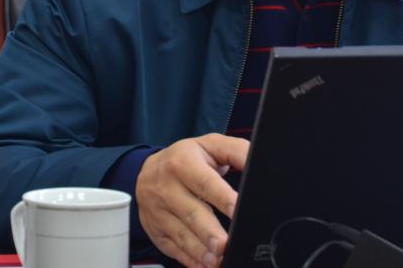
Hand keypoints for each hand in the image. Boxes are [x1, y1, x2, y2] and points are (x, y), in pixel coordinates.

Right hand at [135, 133, 248, 267]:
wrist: (144, 171)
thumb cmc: (185, 159)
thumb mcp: (210, 145)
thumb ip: (237, 151)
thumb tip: (258, 163)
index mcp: (184, 163)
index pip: (205, 182)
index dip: (222, 197)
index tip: (237, 210)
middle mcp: (167, 187)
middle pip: (192, 212)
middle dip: (210, 232)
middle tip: (226, 244)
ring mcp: (159, 211)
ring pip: (181, 234)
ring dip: (200, 250)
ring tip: (217, 259)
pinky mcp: (156, 230)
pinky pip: (172, 248)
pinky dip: (189, 259)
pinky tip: (203, 264)